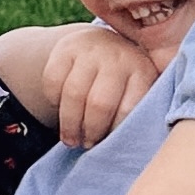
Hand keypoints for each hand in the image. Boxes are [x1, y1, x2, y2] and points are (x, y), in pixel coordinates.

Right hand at [46, 21, 157, 148]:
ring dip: (69, 124)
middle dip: (90, 131)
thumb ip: (139, 114)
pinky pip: (53, 80)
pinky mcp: (66, 48)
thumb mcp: (141, 91)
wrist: (103, 44)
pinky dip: (53, 101)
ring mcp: (91, 50)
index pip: (128, 109)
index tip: (109, 147)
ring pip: (74, 94)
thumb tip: (130, 150)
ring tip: (70, 139)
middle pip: (99, 103)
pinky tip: (60, 109)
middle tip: (86, 145)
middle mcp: (118, 57)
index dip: (115, 133)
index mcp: (142, 72)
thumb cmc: (124, 82)